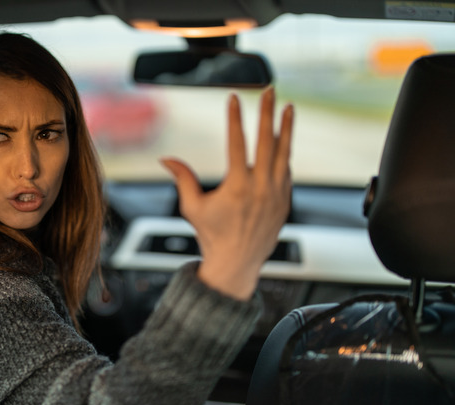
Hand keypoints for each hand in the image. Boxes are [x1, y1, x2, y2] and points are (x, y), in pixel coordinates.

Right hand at [161, 87, 293, 300]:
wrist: (237, 264)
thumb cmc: (211, 236)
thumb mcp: (192, 207)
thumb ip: (182, 179)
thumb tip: (166, 159)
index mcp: (238, 186)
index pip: (237, 143)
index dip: (235, 118)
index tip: (233, 99)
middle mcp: (261, 188)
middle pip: (267, 141)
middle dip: (267, 113)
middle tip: (270, 91)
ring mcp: (277, 194)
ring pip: (283, 153)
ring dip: (286, 128)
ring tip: (288, 107)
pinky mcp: (284, 201)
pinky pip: (286, 171)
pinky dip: (284, 153)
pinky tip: (283, 140)